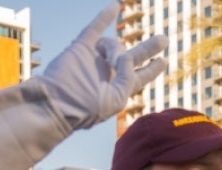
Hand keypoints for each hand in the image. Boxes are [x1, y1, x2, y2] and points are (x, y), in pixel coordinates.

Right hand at [40, 4, 166, 131]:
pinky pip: (94, 29)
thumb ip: (128, 76)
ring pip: (115, 45)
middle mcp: (109, 72)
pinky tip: (115, 6)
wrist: (57, 102)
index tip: (163, 61)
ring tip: (110, 61)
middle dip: (149, 48)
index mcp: (120, 88)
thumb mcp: (116, 98)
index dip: (152, 69)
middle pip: (135, 56)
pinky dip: (104, 18)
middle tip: (164, 39)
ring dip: (116, 50)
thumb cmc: (87, 108)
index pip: (141, 76)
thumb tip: (127, 56)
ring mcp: (95, 59)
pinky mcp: (81, 48)